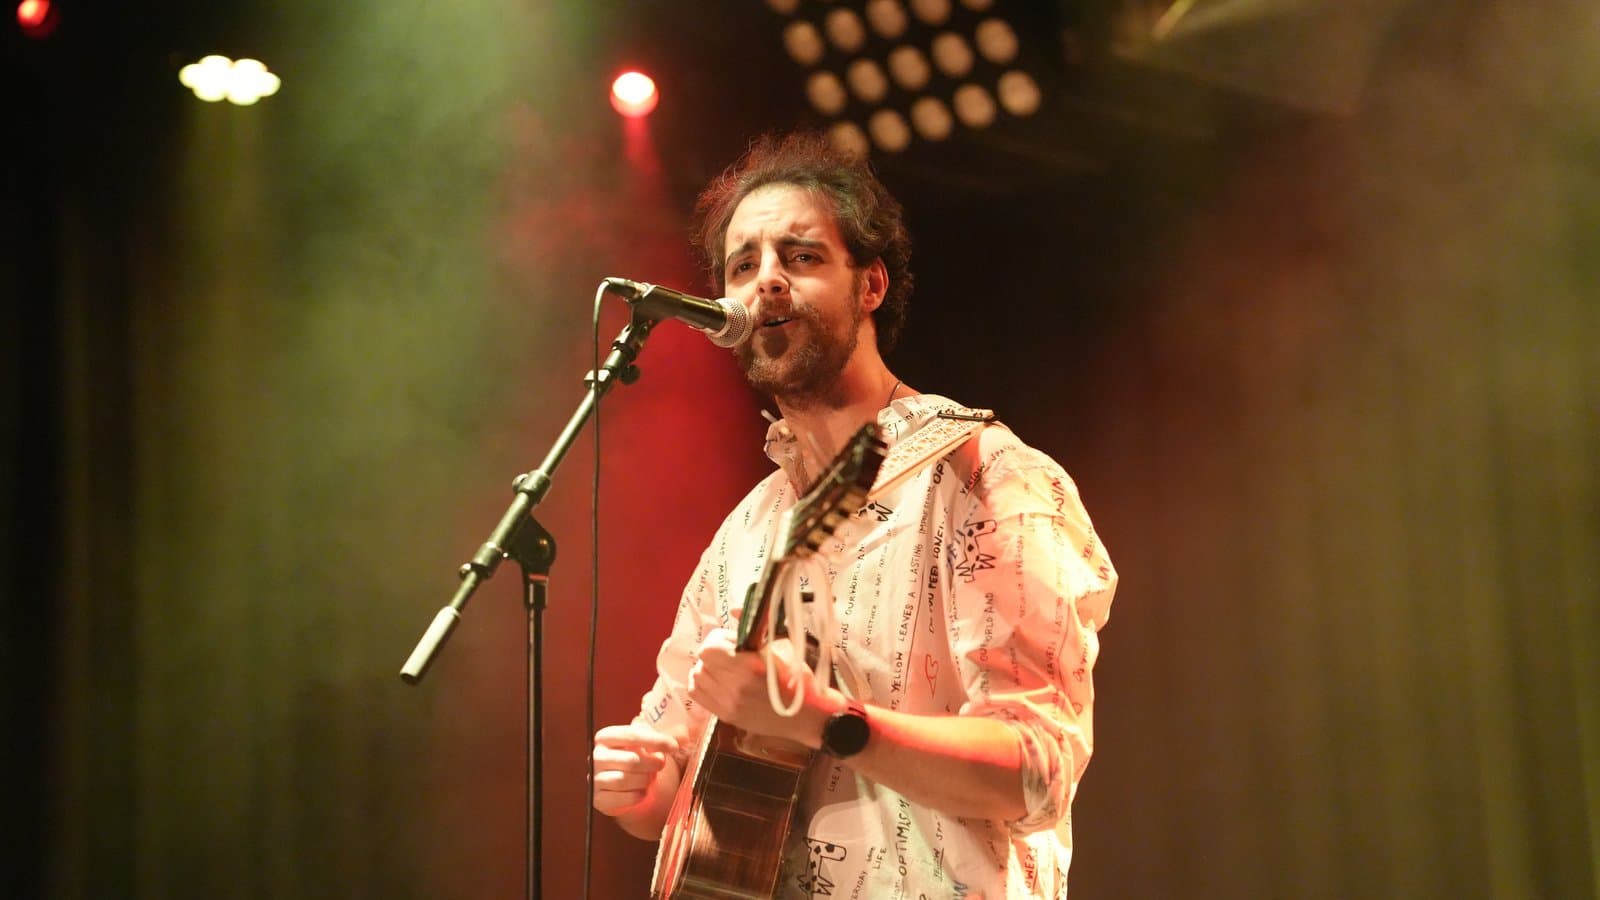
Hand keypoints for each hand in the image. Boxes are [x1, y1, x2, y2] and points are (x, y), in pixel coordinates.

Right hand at [592, 723, 677, 815]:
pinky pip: (625, 798)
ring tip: (649, 777)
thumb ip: (668, 736)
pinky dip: (639, 795)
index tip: (674, 747)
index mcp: (606, 736)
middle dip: (652, 764)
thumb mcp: (651, 743)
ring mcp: (595, 778)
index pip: (631, 735)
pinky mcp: (599, 799)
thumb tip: (684, 735)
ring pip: (626, 780)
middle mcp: (597, 756)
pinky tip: (642, 791)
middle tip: (660, 764)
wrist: (627, 784)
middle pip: (631, 760)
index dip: (656, 740)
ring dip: (645, 780)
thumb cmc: (639, 757)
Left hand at [686, 625, 838, 747]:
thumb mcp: (782, 647)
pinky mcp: (726, 716)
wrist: (807, 717)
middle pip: (702, 661)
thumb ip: (754, 627)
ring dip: (707, 668)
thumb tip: (734, 610)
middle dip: (713, 651)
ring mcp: (728, 705)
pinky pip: (697, 694)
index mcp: (749, 668)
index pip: (709, 648)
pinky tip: (717, 680)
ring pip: (696, 677)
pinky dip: (702, 683)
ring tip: (724, 667)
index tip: (732, 640)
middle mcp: (734, 688)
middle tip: (729, 652)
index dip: (718, 639)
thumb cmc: (799, 680)